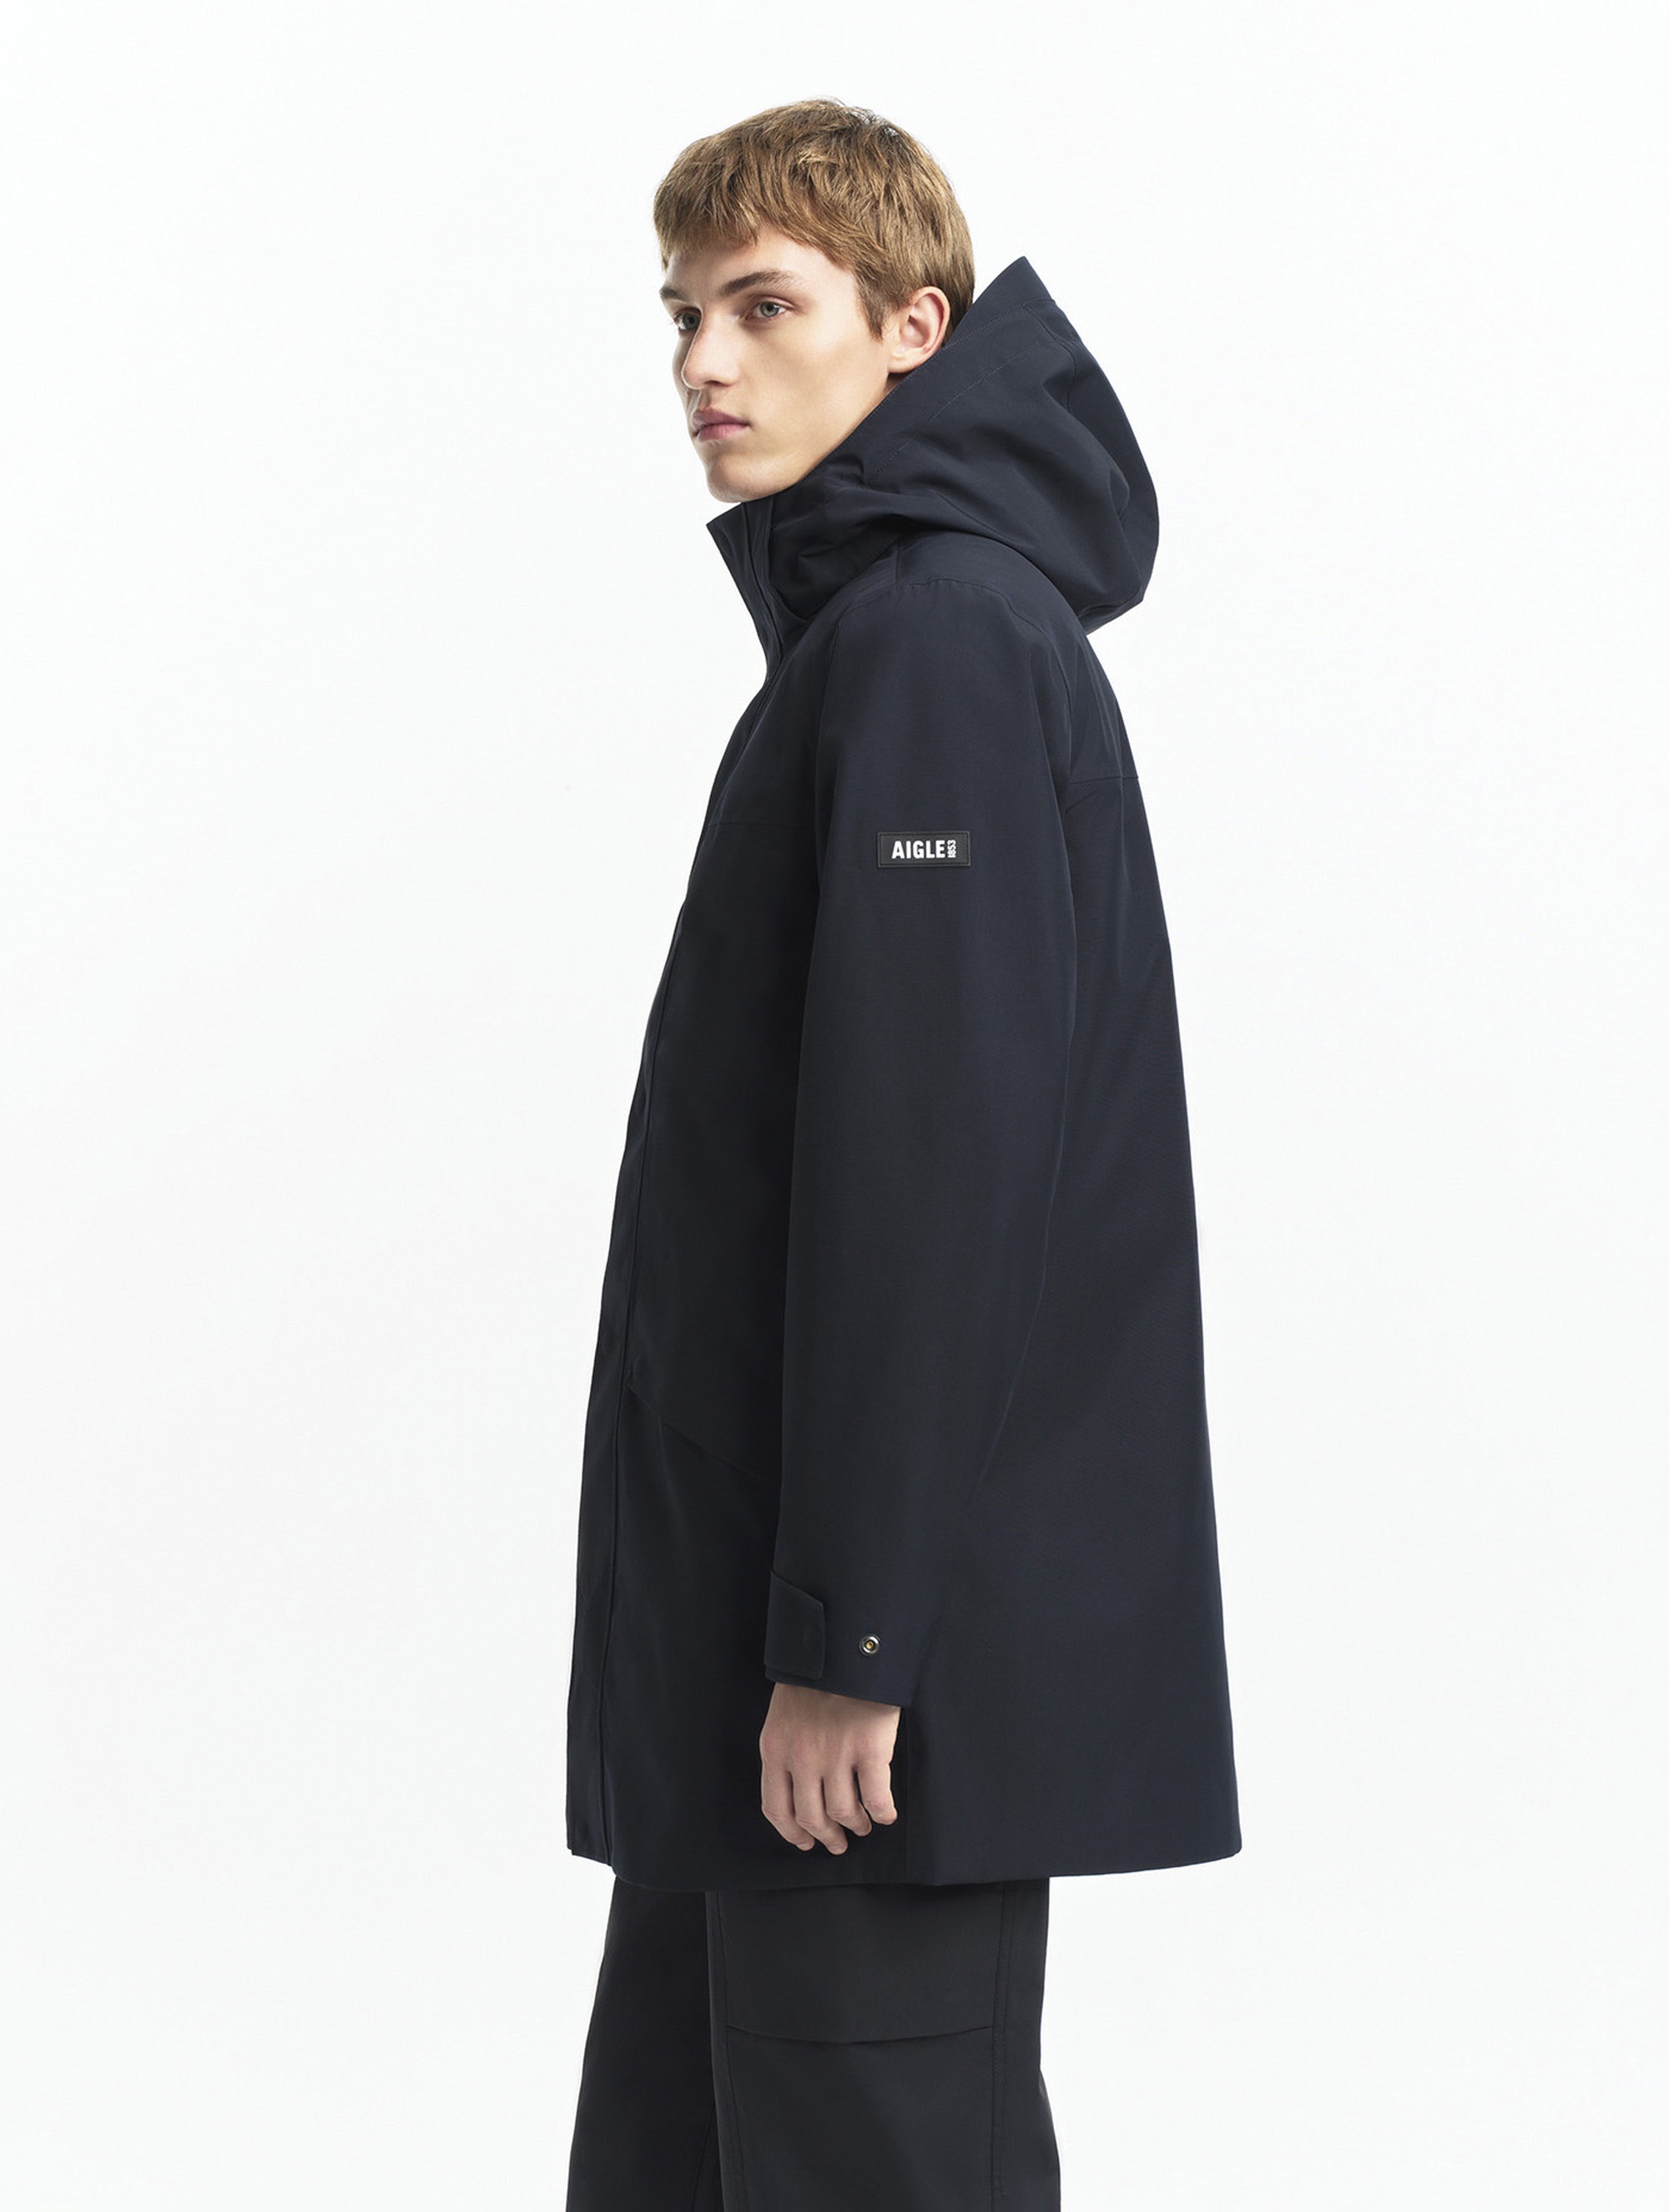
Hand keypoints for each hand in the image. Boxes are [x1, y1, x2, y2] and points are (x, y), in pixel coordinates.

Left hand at [759, 1682, 900, 1853]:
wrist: (845, 1645)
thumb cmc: (815, 1674)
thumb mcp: (784, 1711)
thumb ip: (787, 1747)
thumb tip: (797, 1784)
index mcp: (776, 1749)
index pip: (776, 1808)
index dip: (791, 1833)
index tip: (804, 1842)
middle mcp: (802, 1759)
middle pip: (811, 1818)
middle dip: (826, 1836)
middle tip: (838, 1843)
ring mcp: (836, 1756)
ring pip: (843, 1813)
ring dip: (855, 1826)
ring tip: (862, 1826)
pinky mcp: (870, 1751)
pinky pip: (877, 1799)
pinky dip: (882, 1814)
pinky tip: (885, 1815)